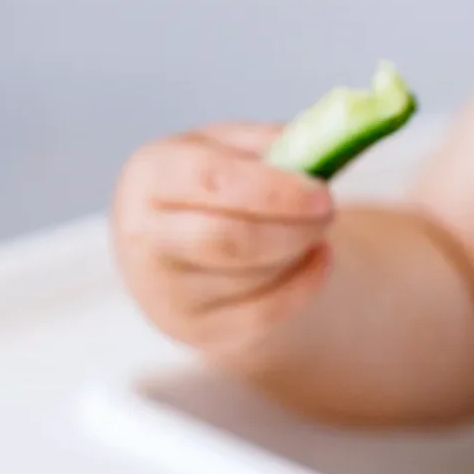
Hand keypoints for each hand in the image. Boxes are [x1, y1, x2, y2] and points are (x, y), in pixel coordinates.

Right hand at [111, 123, 334, 362]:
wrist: (183, 254)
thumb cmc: (213, 190)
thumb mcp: (230, 149)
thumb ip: (270, 143)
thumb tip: (322, 144)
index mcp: (150, 175)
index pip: (209, 181)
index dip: (273, 189)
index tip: (322, 192)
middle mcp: (144, 236)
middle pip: (230, 240)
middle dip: (294, 228)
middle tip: (328, 212)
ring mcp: (166, 292)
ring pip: (253, 278)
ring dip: (299, 252)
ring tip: (312, 229)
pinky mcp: (198, 330)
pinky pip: (266, 313)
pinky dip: (305, 284)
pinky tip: (318, 259)